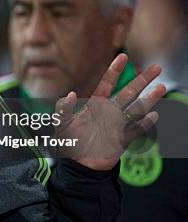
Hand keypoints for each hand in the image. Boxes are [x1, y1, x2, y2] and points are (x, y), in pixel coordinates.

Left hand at [54, 54, 165, 170]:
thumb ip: (63, 108)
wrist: (79, 165)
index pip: (107, 84)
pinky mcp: (122, 140)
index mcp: (95, 105)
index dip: (114, 71)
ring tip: (160, 88)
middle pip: (128, 93)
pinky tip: (153, 116)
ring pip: (136, 109)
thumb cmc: (71, 143)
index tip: (122, 56)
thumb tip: (70, 94)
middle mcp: (109, 112)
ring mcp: (117, 125)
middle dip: (141, 81)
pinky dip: (144, 124)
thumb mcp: (61, 124)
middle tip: (156, 68)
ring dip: (148, 100)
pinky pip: (135, 130)